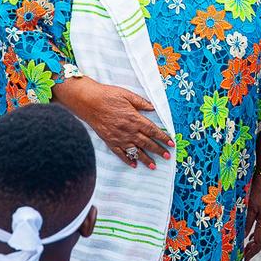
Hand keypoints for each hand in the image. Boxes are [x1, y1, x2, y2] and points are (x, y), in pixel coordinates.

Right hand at [54, 76, 174, 167]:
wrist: (88, 102)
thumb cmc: (108, 95)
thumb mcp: (127, 94)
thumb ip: (141, 102)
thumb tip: (154, 108)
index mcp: (134, 118)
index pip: (152, 131)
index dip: (163, 137)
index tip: (171, 143)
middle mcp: (128, 131)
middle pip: (146, 143)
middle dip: (158, 150)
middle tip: (167, 156)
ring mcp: (119, 138)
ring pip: (135, 151)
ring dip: (145, 159)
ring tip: (153, 165)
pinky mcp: (109, 141)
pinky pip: (120, 153)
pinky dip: (127, 160)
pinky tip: (133, 164)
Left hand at [243, 174, 260, 260]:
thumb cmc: (259, 190)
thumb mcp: (249, 207)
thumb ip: (246, 223)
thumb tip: (242, 237)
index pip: (260, 242)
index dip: (252, 252)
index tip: (244, 259)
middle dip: (253, 249)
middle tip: (244, 256)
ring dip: (255, 241)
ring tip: (246, 248)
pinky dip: (256, 234)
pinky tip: (251, 235)